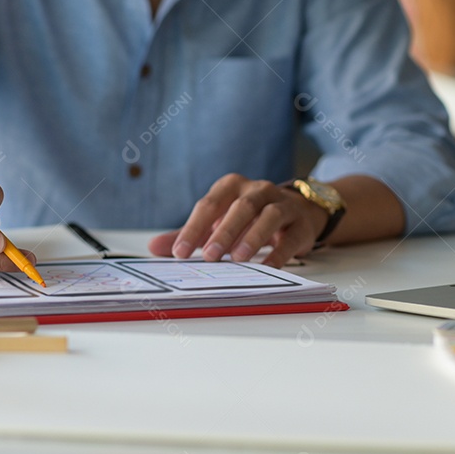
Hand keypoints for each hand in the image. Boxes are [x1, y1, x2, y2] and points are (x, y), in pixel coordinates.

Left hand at [148, 174, 328, 267]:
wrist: (295, 211)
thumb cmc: (247, 217)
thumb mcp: (216, 221)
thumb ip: (187, 234)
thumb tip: (154, 248)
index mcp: (230, 186)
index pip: (208, 205)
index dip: (192, 229)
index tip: (178, 253)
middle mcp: (257, 190)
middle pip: (240, 207)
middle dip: (223, 232)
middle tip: (208, 255)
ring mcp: (282, 204)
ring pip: (268, 215)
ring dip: (253, 237)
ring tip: (238, 259)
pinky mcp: (300, 223)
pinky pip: (290, 237)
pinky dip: (279, 252)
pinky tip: (268, 267)